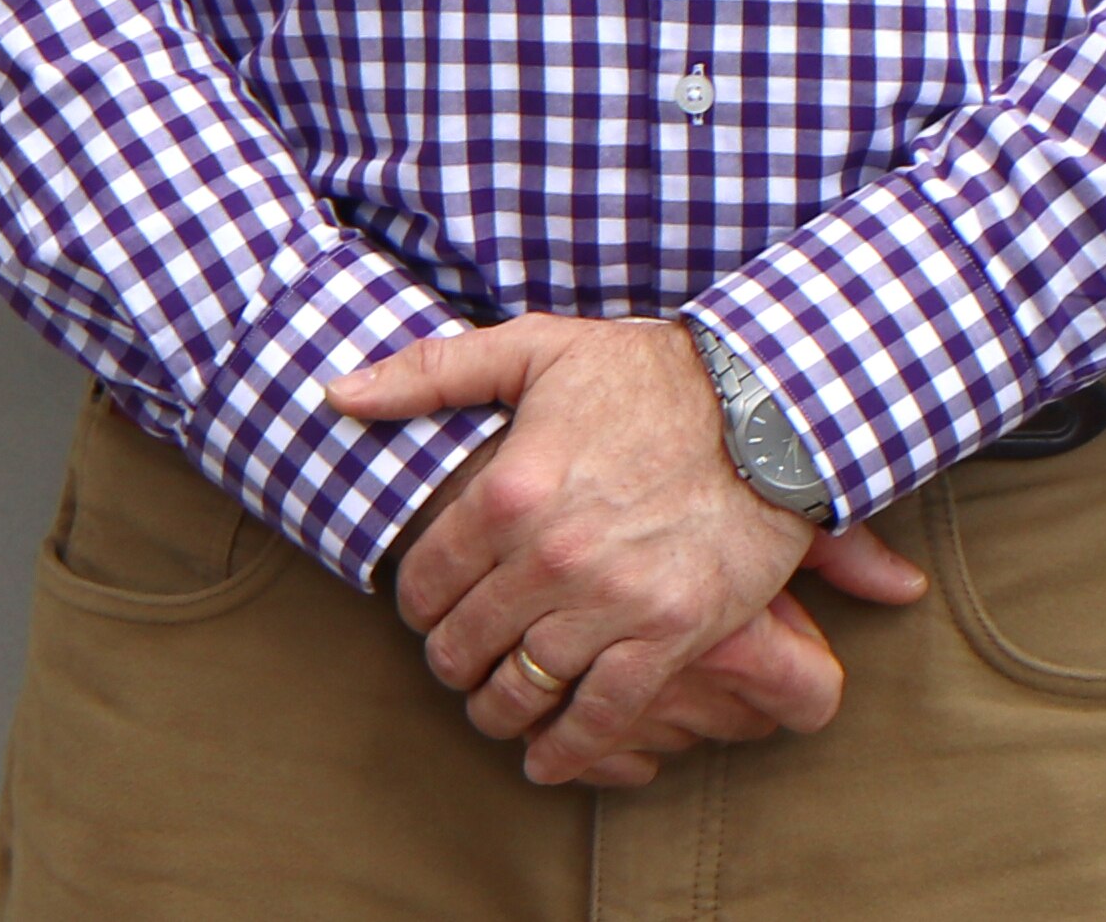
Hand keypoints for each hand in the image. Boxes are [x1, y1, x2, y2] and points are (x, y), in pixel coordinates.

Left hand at [328, 315, 926, 786]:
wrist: (766, 402)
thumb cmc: (646, 370)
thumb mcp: (534, 347)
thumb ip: (429, 373)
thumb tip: (339, 392)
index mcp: (510, 488)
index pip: (424, 580)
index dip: (414, 602)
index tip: (426, 606)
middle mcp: (551, 554)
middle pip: (466, 643)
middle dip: (451, 658)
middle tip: (458, 657)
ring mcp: (611, 601)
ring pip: (523, 689)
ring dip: (497, 708)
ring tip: (495, 703)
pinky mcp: (669, 634)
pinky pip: (602, 717)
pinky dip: (567, 750)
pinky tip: (546, 757)